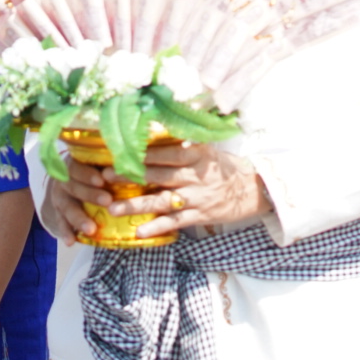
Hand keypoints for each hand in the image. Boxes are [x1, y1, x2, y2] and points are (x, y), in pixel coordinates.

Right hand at [40, 157, 109, 243]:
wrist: (74, 180)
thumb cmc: (97, 169)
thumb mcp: (100, 163)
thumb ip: (111, 165)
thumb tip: (132, 165)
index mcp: (73, 164)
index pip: (77, 167)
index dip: (87, 174)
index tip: (102, 180)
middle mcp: (64, 180)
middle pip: (73, 187)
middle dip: (90, 195)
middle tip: (107, 201)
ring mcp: (60, 197)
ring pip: (67, 207)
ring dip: (79, 219)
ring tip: (91, 230)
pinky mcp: (59, 213)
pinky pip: (61, 223)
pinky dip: (66, 232)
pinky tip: (71, 242)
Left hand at [104, 143, 271, 239]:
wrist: (253, 190)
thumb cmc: (224, 168)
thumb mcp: (209, 150)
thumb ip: (185, 143)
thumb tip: (157, 127)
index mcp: (198, 156)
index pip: (169, 152)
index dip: (145, 152)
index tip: (123, 150)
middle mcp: (196, 176)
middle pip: (160, 175)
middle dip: (131, 176)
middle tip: (105, 176)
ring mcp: (197, 198)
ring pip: (162, 201)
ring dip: (136, 204)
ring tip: (113, 208)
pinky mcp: (199, 216)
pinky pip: (174, 222)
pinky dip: (157, 227)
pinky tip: (139, 232)